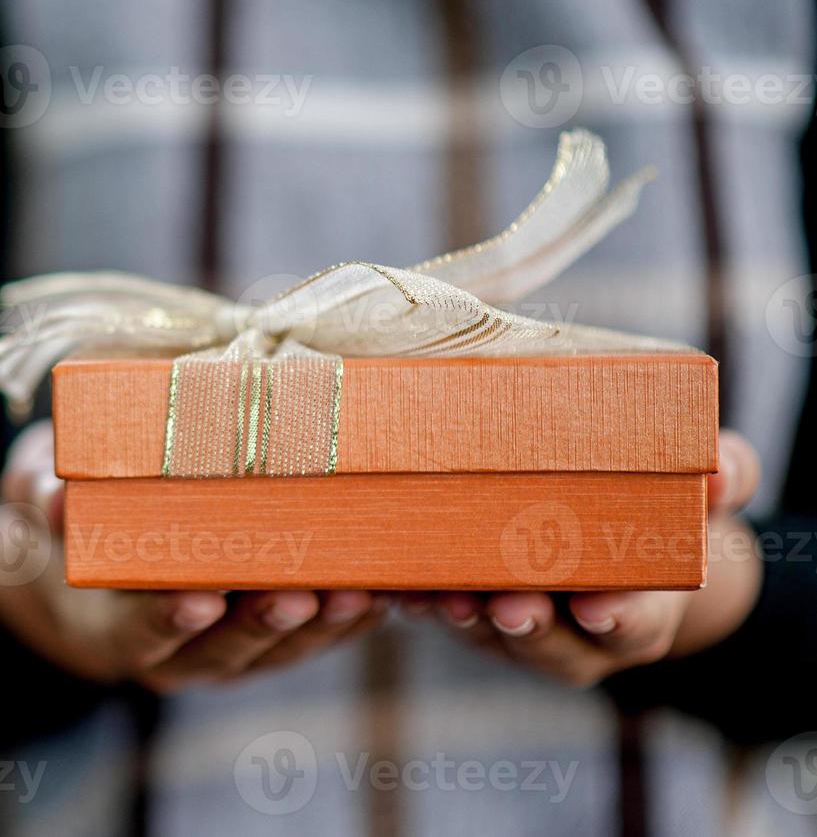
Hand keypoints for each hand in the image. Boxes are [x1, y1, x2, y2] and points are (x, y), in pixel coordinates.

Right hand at [0, 422, 387, 692]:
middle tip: (297, 590)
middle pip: (223, 650)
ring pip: (277, 652)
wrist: (84, 552)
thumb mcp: (33, 492)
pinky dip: (348, 621)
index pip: (141, 630)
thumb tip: (52, 495)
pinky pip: (314, 638)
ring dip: (319, 626)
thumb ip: (39, 492)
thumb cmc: (64, 511)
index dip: (169, 619)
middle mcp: (173, 651)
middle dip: (264, 623)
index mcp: (109, 624)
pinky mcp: (269, 634)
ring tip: (356, 590)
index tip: (200, 597)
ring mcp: (226, 649)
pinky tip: (384, 589)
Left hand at [417, 430, 763, 686]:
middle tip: (511, 605)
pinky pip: (438, 609)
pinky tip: (397, 583)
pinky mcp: (466, 604)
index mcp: (640, 610)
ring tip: (444, 594)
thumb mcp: (709, 485)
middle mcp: (576, 632)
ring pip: (486, 634)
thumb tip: (717, 476)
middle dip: (528, 626)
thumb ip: (724, 479)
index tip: (601, 609)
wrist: (619, 527)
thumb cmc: (665, 502)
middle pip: (550, 644)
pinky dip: (417, 600)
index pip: (631, 625)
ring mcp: (517, 624)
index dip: (617, 619)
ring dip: (463, 616)